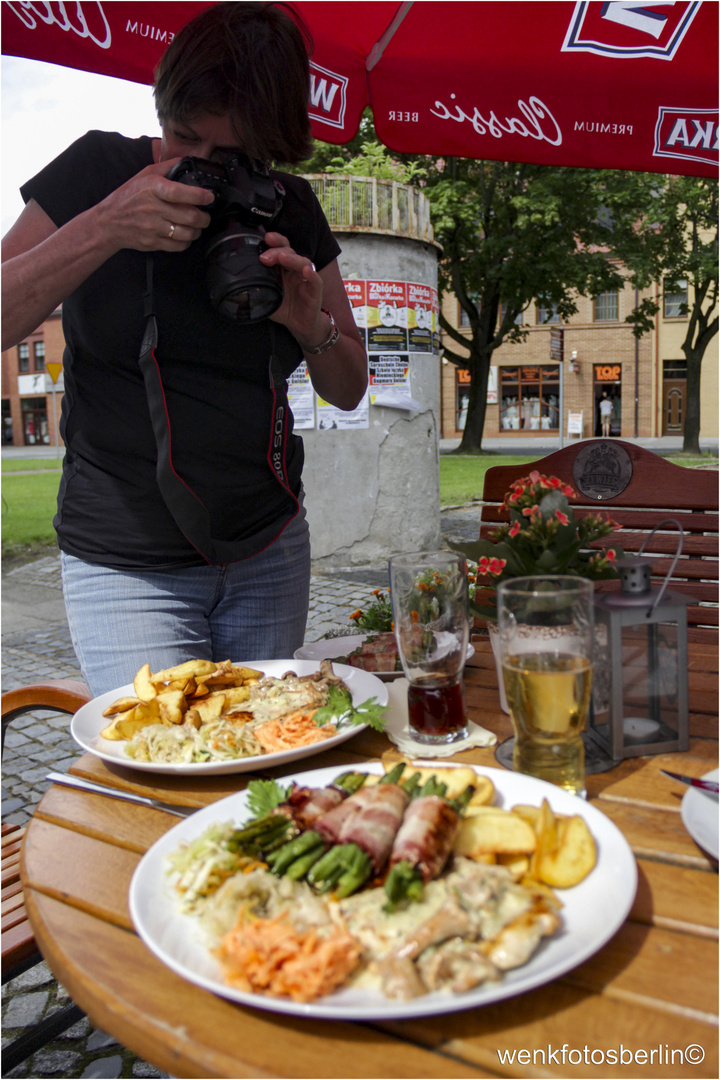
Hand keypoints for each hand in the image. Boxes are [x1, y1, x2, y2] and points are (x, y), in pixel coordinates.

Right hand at [96, 158, 214, 253]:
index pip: (179, 192)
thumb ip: (167, 166)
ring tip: (197, 226)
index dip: (198, 195)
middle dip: (204, 218)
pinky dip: (187, 241)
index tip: (209, 196)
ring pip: (187, 233)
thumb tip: (188, 159)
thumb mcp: (145, 175)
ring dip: (197, 231)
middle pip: (189, 216)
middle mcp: (153, 208)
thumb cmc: (129, 196)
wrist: (109, 221)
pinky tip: (185, 235)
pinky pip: (179, 246)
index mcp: (152, 188)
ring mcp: (153, 227)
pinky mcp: (153, 242)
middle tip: (206, 215)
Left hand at [259, 232, 327, 345]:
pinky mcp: (315, 291)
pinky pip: (315, 280)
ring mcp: (305, 279)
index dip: (274, 242)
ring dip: (292, 258)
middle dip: (277, 251)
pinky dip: (311, 274)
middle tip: (265, 257)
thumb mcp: (266, 298)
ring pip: (303, 262)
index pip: (280, 249)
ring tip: (282, 258)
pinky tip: (306, 271)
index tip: (264, 238)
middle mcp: (294, 270)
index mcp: (283, 269)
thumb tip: (236, 293)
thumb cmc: (284, 309)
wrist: (299, 325)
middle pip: (289, 252)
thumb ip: (253, 293)